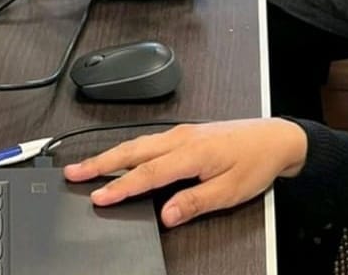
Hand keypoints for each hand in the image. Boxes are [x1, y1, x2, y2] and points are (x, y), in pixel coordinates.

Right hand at [63, 119, 306, 227]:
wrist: (275, 138)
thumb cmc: (255, 163)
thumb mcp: (229, 191)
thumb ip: (195, 202)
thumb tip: (166, 214)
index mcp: (191, 153)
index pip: (147, 173)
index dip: (120, 186)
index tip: (97, 197)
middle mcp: (181, 138)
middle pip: (132, 151)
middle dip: (99, 163)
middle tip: (72, 173)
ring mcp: (181, 133)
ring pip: (137, 143)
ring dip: (110, 155)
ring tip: (86, 167)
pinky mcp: (185, 134)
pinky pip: (148, 140)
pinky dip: (127, 149)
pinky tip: (120, 156)